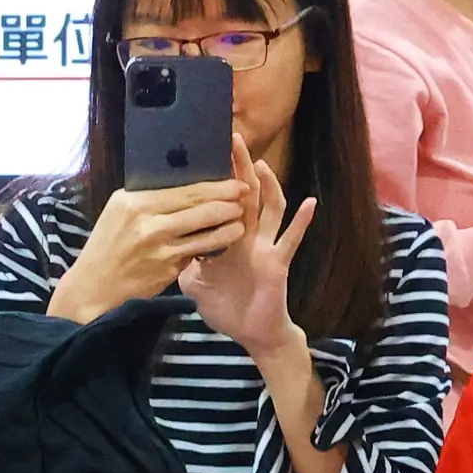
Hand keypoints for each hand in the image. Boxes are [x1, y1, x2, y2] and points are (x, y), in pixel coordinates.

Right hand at [49, 181, 246, 323]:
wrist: (92, 288)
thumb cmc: (106, 247)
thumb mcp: (119, 213)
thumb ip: (148, 199)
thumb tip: (184, 186)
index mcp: (134, 202)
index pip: (186, 190)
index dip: (216, 187)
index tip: (235, 182)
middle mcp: (148, 223)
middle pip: (200, 208)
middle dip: (229, 202)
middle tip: (245, 197)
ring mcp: (160, 248)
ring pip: (206, 233)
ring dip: (229, 227)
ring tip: (241, 221)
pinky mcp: (167, 270)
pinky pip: (197, 253)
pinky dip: (214, 246)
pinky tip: (224, 242)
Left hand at [179, 134, 316, 359]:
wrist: (251, 334)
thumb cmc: (227, 307)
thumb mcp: (195, 283)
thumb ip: (183, 262)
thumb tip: (162, 246)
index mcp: (226, 238)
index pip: (219, 201)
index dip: (213, 179)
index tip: (203, 153)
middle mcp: (247, 237)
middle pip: (244, 194)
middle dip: (239, 167)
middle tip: (231, 138)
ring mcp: (264, 247)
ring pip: (269, 209)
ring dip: (267, 186)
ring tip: (259, 164)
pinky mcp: (278, 262)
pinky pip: (291, 240)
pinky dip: (301, 222)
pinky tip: (310, 203)